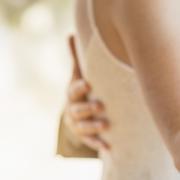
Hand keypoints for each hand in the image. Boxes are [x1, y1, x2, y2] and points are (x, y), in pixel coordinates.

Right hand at [63, 36, 109, 150]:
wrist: (78, 112)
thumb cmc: (83, 87)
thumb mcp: (79, 73)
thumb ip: (77, 57)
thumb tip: (71, 33)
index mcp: (73, 93)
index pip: (73, 90)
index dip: (80, 88)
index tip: (88, 84)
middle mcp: (73, 109)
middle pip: (77, 110)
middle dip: (88, 108)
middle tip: (101, 106)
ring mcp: (77, 124)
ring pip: (83, 127)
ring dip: (94, 127)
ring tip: (106, 126)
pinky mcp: (84, 137)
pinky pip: (90, 142)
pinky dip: (98, 144)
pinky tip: (109, 146)